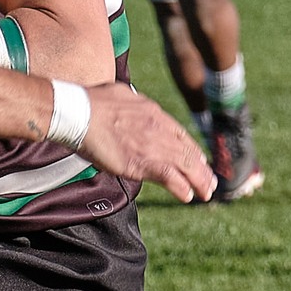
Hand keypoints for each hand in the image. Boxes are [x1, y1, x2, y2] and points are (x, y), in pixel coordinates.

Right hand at [79, 85, 215, 203]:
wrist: (81, 113)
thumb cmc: (93, 103)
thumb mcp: (123, 94)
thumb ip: (133, 103)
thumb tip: (131, 103)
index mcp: (155, 114)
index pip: (181, 136)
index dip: (192, 150)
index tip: (199, 160)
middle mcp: (160, 131)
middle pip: (188, 153)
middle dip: (201, 169)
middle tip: (209, 182)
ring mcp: (153, 147)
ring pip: (185, 167)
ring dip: (198, 181)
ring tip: (206, 193)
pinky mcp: (142, 163)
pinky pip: (170, 178)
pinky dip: (181, 188)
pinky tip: (188, 196)